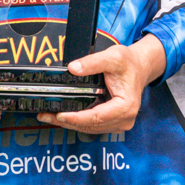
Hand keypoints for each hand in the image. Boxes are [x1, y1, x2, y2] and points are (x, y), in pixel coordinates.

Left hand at [37, 34, 166, 133]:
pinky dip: (78, 121)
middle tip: (45, 115)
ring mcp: (120, 123)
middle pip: (91, 125)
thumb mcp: (112, 57)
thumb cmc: (129, 63)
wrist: (139, 67)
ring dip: (70, 123)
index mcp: (126, 106)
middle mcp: (124, 119)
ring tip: (49, 116)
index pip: (97, 117)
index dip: (76, 118)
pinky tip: (64, 116)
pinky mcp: (114, 122)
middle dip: (67, 122)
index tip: (59, 115)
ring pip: (91, 128)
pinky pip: (93, 125)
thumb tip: (73, 68)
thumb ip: (92, 62)